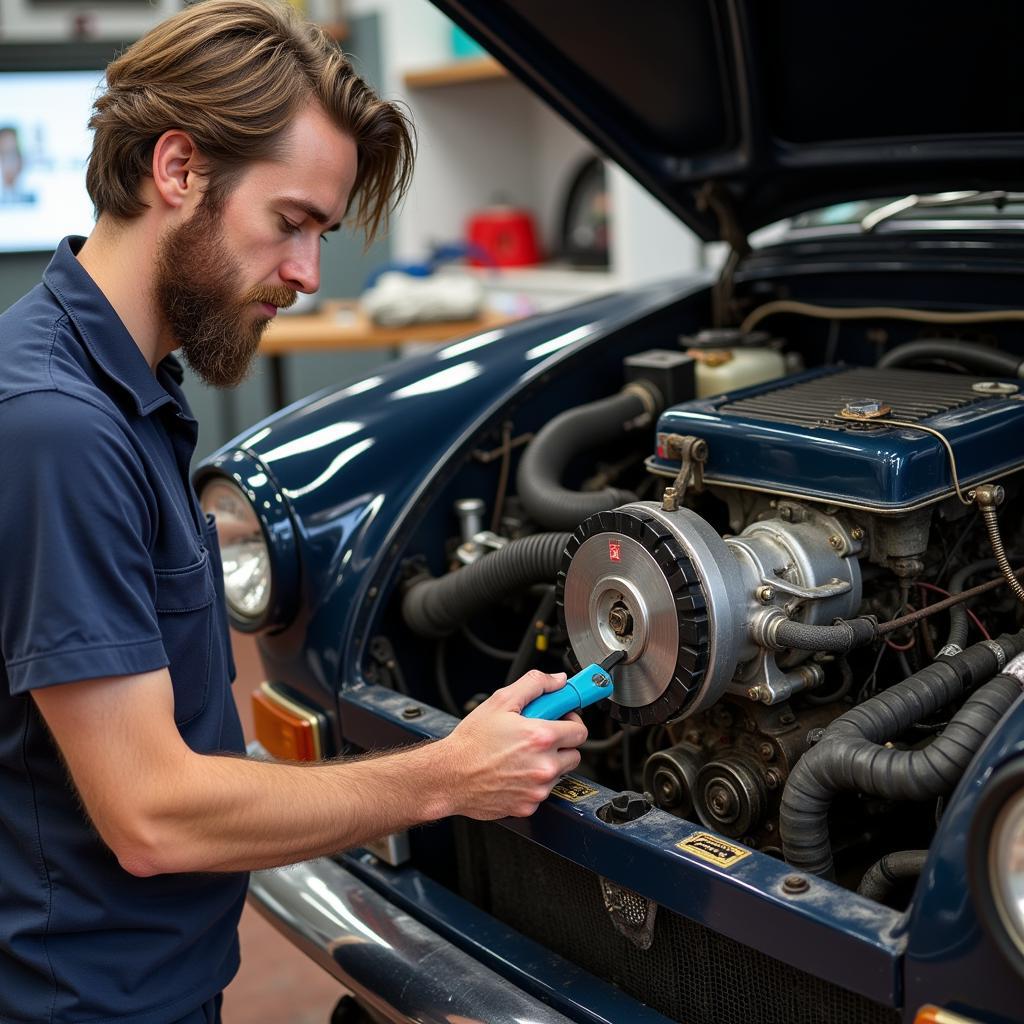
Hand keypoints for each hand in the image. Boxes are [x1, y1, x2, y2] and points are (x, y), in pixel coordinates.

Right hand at [440, 669, 588, 819]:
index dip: (571, 721)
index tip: (563, 719)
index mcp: (541, 737)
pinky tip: (514, 771)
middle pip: (574, 754)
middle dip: (560, 743)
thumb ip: (535, 684)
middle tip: (538, 737)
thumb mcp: (500, 701)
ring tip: (521, 754)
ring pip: (558, 773)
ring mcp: (537, 789)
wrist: (449, 776)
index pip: (580, 730)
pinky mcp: (529, 806)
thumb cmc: (471, 742)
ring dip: (547, 763)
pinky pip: (542, 791)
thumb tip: (558, 680)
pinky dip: (533, 782)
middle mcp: (544, 766)